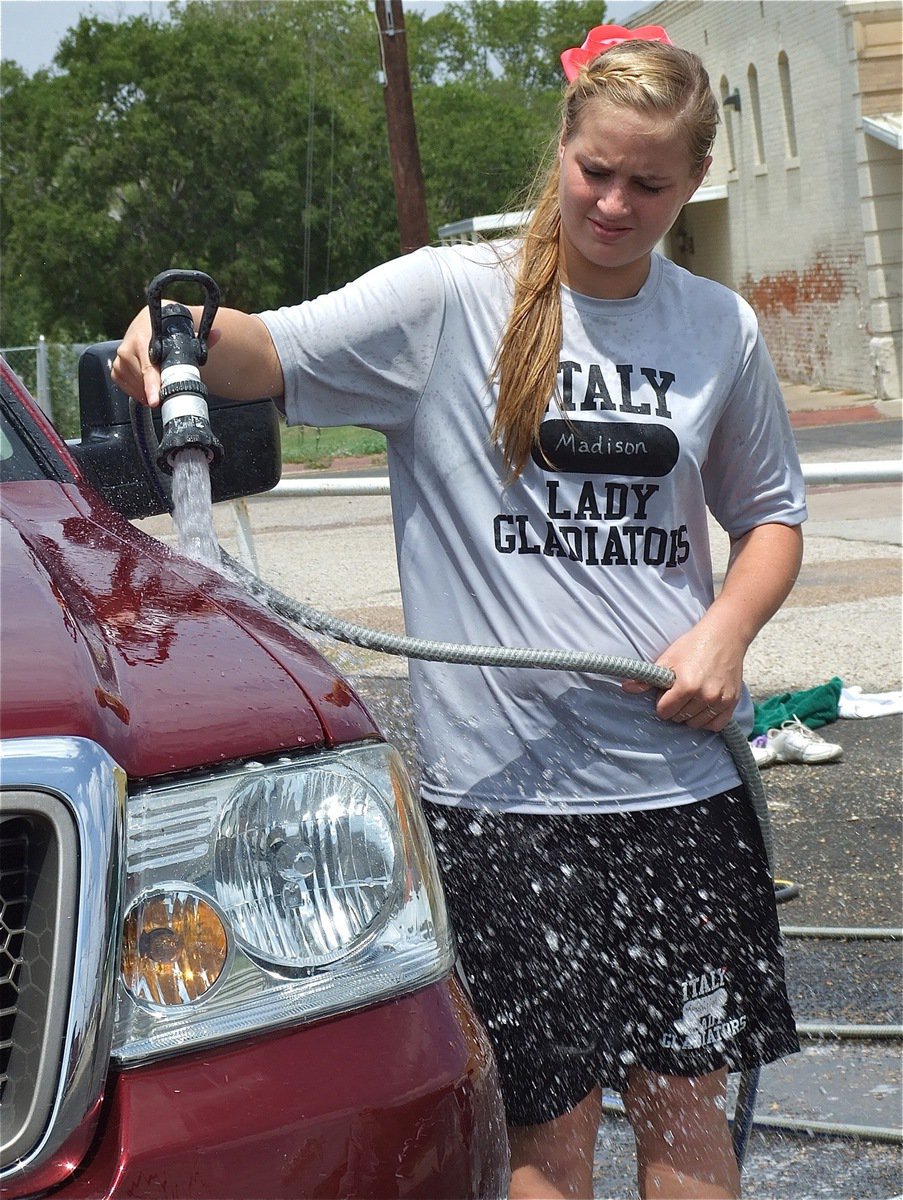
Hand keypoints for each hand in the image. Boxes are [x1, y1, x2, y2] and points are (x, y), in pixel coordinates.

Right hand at [111, 306, 220, 406]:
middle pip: (143, 381)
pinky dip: (138, 392)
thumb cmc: (166, 330)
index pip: (148, 368)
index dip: (152, 385)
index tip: (155, 400)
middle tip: (169, 392)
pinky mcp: (116, 368)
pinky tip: (148, 388)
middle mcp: (128, 348)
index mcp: (144, 338)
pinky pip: (126, 387)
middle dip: (157, 390)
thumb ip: (202, 336)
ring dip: (148, 392)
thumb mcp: (183, 332)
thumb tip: (217, 334)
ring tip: (159, 387)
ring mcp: (120, 359)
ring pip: (135, 387)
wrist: (147, 321)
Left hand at [622, 619, 743, 732]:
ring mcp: (720, 700)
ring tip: (691, 698)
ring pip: (696, 723)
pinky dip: (708, 720)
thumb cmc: (694, 645)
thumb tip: (625, 688)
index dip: (661, 702)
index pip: (665, 711)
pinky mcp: (732, 703)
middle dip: (675, 708)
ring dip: (690, 715)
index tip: (665, 693)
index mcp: (687, 685)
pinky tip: (703, 708)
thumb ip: (647, 678)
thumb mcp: (667, 659)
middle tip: (679, 693)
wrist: (724, 636)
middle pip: (680, 718)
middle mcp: (705, 695)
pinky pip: (716, 724)